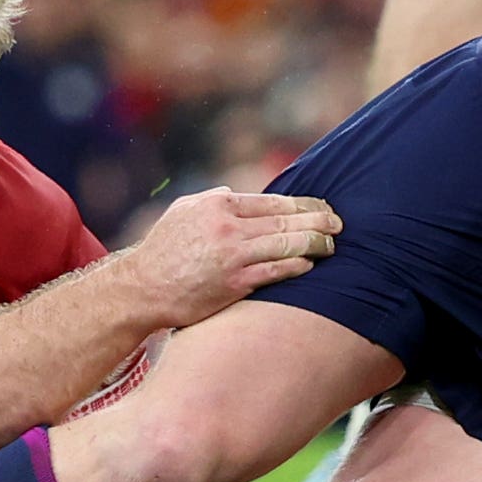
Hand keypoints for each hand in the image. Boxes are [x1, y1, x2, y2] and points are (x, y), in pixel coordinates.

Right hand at [126, 189, 340, 324]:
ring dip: (314, 244)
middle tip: (338, 223)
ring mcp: (232, 256)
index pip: (273, 202)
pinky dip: (296, 266)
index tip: (321, 207)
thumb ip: (214, 199)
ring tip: (331, 245)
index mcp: (218, 205)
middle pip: (285, 221)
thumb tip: (238, 192)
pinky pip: (275, 272)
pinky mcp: (234, 284)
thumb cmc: (163, 249)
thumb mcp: (184, 211)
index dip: (303, 205)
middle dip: (318, 221)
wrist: (142, 288)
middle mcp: (228, 228)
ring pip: (286, 245)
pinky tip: (310, 264)